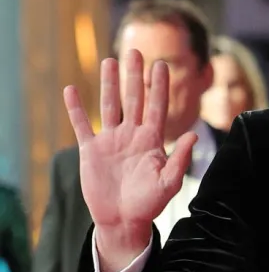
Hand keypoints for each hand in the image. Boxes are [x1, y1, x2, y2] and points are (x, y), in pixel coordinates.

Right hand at [63, 51, 195, 270]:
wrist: (123, 220)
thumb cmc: (149, 204)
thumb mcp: (169, 182)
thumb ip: (180, 158)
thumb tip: (193, 135)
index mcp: (152, 141)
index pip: (157, 107)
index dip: (159, 86)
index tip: (162, 65)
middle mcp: (132, 136)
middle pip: (134, 99)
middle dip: (134, 76)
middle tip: (135, 50)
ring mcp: (111, 141)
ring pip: (110, 106)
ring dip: (109, 84)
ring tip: (109, 61)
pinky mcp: (92, 150)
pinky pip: (82, 125)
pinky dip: (76, 108)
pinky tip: (72, 89)